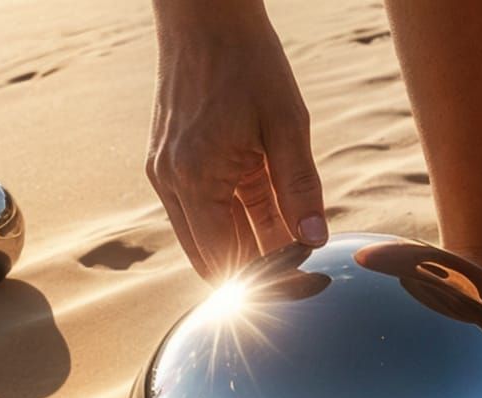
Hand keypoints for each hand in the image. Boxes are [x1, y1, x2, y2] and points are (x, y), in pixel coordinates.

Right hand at [147, 1, 326, 282]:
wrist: (203, 15)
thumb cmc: (247, 60)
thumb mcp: (287, 123)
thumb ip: (300, 187)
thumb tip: (314, 240)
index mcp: (195, 177)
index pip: (227, 260)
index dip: (265, 281)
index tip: (301, 286)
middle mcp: (172, 184)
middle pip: (212, 260)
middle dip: (254, 274)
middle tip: (299, 279)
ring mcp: (166, 177)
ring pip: (207, 241)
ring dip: (246, 250)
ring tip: (292, 253)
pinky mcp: (170, 167)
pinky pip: (202, 215)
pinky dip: (235, 225)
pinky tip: (270, 225)